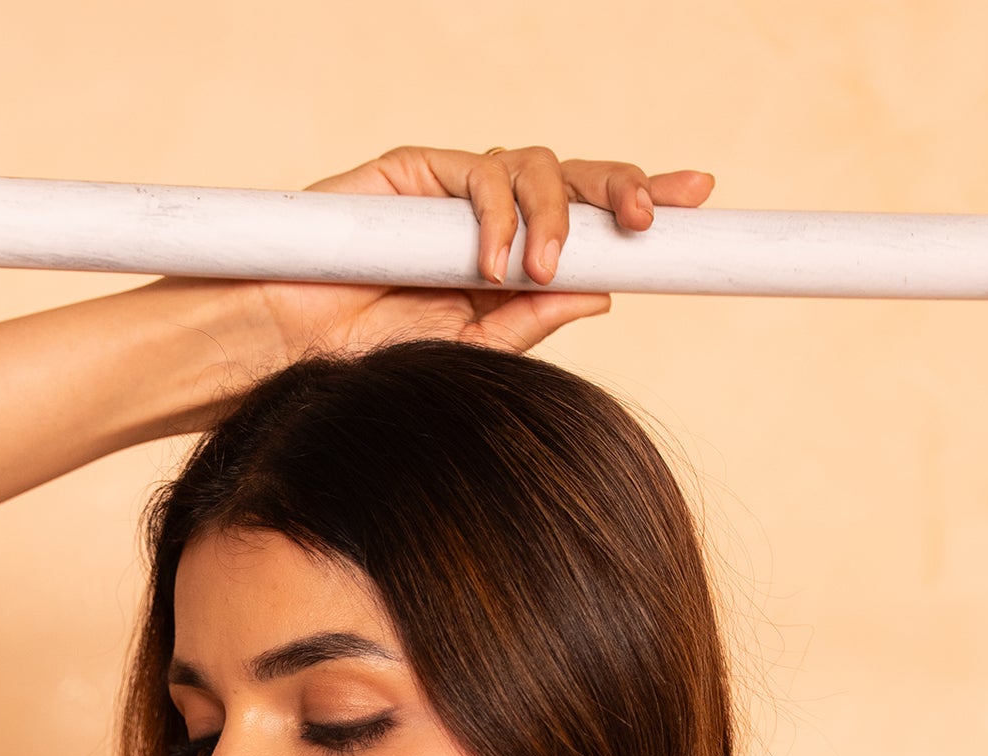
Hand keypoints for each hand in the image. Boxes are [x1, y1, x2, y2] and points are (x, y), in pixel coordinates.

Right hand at [258, 144, 715, 365]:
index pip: (587, 219)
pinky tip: (491, 263)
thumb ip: (530, 319)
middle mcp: (489, 214)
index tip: (696, 201)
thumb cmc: (367, 358)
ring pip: (535, 166)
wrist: (291, 351)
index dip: (638, 201)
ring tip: (537, 271)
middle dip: (620, 186)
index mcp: (510, 256)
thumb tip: (604, 292)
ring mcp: (453, 189)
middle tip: (646, 216)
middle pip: (574, 177)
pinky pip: (481, 172)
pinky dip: (498, 214)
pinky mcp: (415, 169)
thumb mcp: (469, 349)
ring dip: (552, 217)